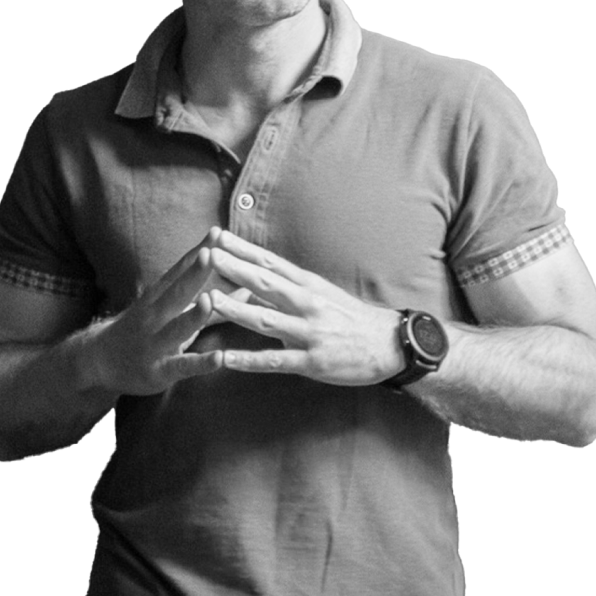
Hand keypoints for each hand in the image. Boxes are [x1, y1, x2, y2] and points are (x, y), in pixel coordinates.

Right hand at [91, 229, 229, 395]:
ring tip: (210, 301)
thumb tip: (246, 286)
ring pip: (177, 328)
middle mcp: (155, 316)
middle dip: (194, 274)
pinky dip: (200, 363)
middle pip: (176, 292)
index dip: (197, 252)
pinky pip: (182, 366)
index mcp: (158, 296)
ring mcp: (155, 343)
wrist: (100, 361)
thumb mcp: (172, 310)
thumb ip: (210, 299)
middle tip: (210, 254)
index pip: (180, 270)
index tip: (216, 232)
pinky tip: (219, 358)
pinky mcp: (159, 371)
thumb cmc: (146, 330)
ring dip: (194, 316)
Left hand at [208, 230, 403, 385]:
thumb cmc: (350, 317)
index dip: (242, 248)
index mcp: (307, 284)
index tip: (217, 235)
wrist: (389, 344)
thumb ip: (288, 287)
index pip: (269, 261)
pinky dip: (249, 360)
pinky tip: (226, 360)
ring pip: (266, 319)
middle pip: (264, 282)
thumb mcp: (322, 293)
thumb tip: (254, 276)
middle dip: (233, 268)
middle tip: (206, 254)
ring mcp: (309, 332)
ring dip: (236, 309)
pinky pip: (275, 361)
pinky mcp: (312, 361)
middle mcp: (307, 303)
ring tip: (208, 300)